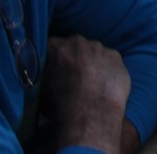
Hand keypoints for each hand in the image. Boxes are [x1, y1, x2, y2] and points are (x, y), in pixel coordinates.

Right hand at [43, 35, 130, 153]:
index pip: (51, 46)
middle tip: (73, 76)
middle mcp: (77, 42)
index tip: (55, 67)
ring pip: (93, 52)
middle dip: (73, 58)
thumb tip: (43, 75)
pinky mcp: (116, 56)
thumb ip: (42, 76)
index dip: (53, 57)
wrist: (91, 114)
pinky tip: (104, 84)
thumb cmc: (61, 106)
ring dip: (91, 62)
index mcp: (55, 47)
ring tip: (91, 83)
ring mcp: (99, 47)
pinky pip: (109, 60)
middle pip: (74, 46)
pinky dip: (107, 69)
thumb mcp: (41, 91)